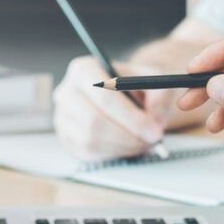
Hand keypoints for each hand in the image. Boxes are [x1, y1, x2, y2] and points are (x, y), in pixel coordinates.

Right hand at [53, 57, 176, 159]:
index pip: (104, 96)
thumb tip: (155, 122)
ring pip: (90, 141)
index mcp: (84, 69)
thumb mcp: (155, 81)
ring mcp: (63, 117)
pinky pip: (89, 154)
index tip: (155, 131)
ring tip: (144, 142)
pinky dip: (114, 154)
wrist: (126, 93)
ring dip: (123, 147)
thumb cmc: (138, 85)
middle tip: (152, 141)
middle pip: (94, 121)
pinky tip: (130, 146)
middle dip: (128, 136)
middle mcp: (66, 92)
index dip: (131, 117)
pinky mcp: (67, 139)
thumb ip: (160, 98)